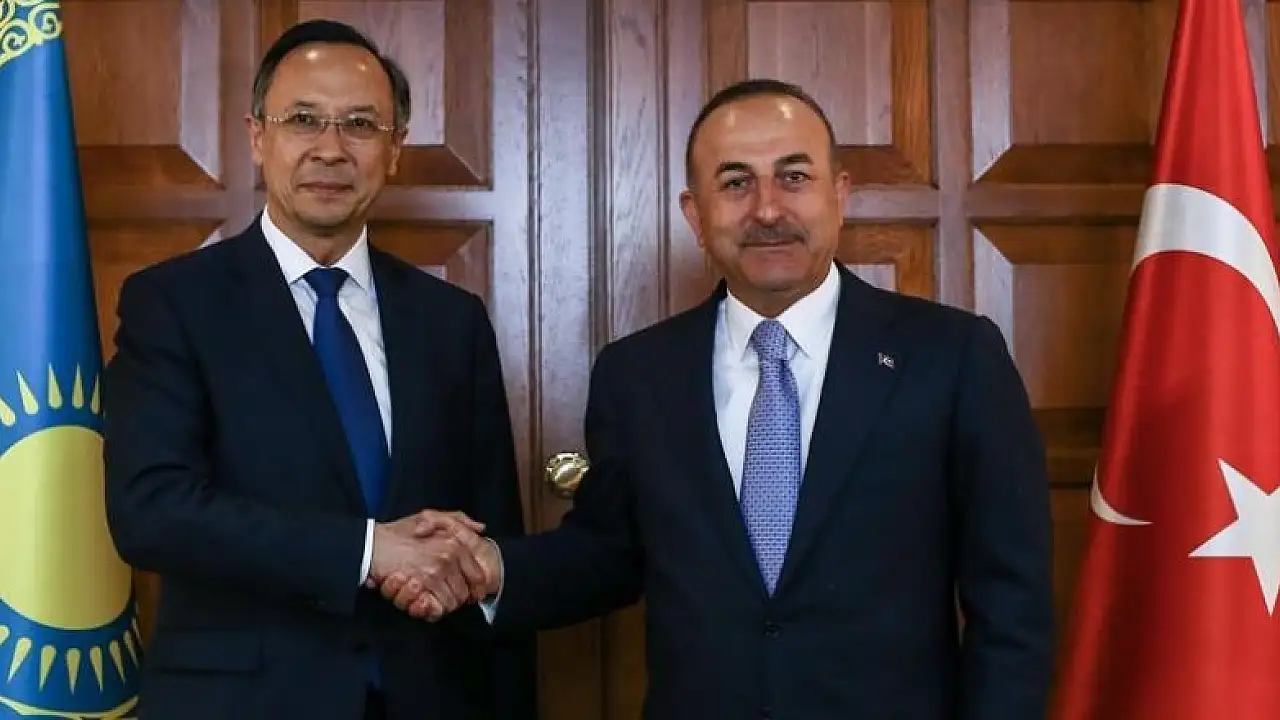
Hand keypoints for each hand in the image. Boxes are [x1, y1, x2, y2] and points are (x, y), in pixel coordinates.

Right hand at [366, 510, 489, 618]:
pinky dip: (431, 610)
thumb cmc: (399, 532)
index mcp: (454, 544)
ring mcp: (435, 570)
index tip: (467, 593)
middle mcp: (449, 556)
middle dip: (456, 598)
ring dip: (442, 605)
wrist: (371, 545)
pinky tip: (424, 603)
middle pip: (465, 592)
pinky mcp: (421, 583)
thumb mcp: (429, 517)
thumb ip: (458, 520)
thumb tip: (480, 528)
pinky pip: (436, 607)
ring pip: (452, 602)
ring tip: (431, 599)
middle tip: (444, 597)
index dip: (473, 588)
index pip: (478, 575)